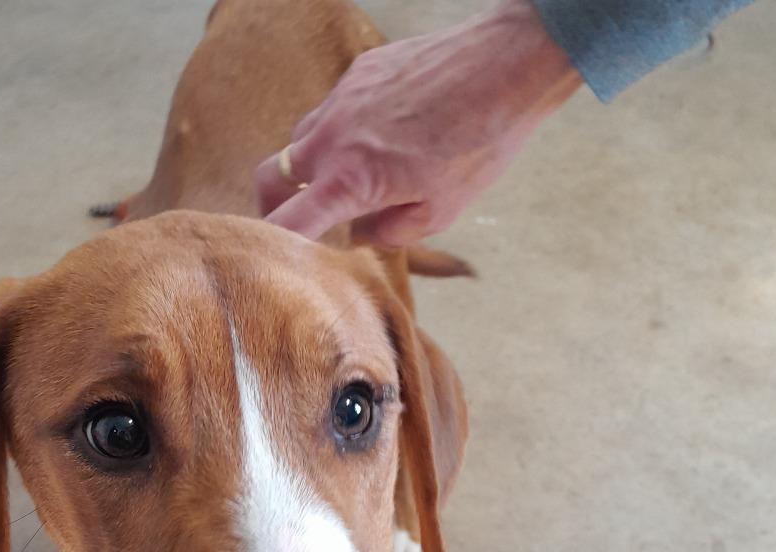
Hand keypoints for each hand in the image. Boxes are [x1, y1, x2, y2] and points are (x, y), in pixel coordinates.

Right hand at [255, 0, 581, 244]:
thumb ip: (387, 231)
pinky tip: (376, 139)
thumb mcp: (437, 212)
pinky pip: (331, 110)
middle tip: (286, 224)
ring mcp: (340, 99)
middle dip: (270, 206)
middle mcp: (332, 137)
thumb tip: (360, 232)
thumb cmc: (479, 143)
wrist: (506, 65)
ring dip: (308, 168)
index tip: (270, 262)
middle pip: (270, 178)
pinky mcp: (358, 73)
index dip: (272, 245)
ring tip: (341, 181)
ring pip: (299, 141)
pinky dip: (339, 133)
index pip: (287, 222)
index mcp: (348, 180)